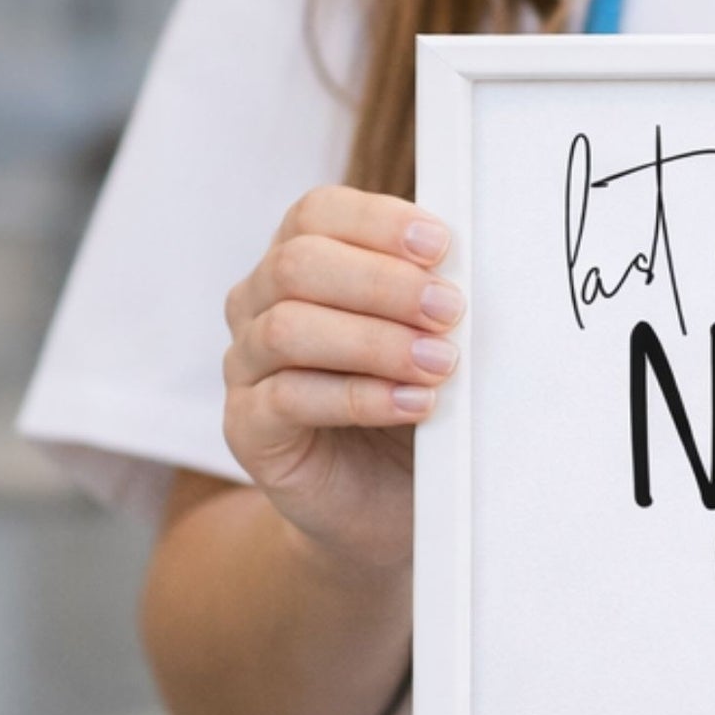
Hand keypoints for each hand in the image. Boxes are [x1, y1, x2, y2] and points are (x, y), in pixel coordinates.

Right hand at [222, 186, 462, 573]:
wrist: (385, 501)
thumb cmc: (411, 401)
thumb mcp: (429, 340)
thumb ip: (433, 297)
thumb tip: (471, 266)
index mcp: (300, 263)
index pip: (317, 213)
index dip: (377, 222)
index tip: (442, 246)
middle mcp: (259, 305)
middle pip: (298, 264)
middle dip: (383, 283)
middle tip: (450, 311)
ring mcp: (244, 367)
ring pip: (287, 329)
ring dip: (375, 341)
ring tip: (440, 364)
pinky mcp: (247, 428)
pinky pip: (288, 399)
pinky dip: (361, 397)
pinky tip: (414, 403)